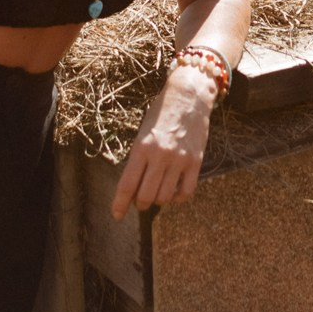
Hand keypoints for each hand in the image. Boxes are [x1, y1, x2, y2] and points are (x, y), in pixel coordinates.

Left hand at [112, 68, 217, 220]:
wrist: (188, 96)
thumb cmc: (161, 113)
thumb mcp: (142, 132)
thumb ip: (138, 159)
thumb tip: (133, 187)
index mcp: (142, 148)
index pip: (127, 184)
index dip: (120, 204)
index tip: (116, 216)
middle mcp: (160, 155)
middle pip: (146, 196)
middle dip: (140, 204)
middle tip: (140, 201)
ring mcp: (179, 159)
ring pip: (165, 197)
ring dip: (158, 201)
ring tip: (157, 192)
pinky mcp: (196, 161)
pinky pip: (186, 192)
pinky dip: (178, 198)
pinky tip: (174, 192)